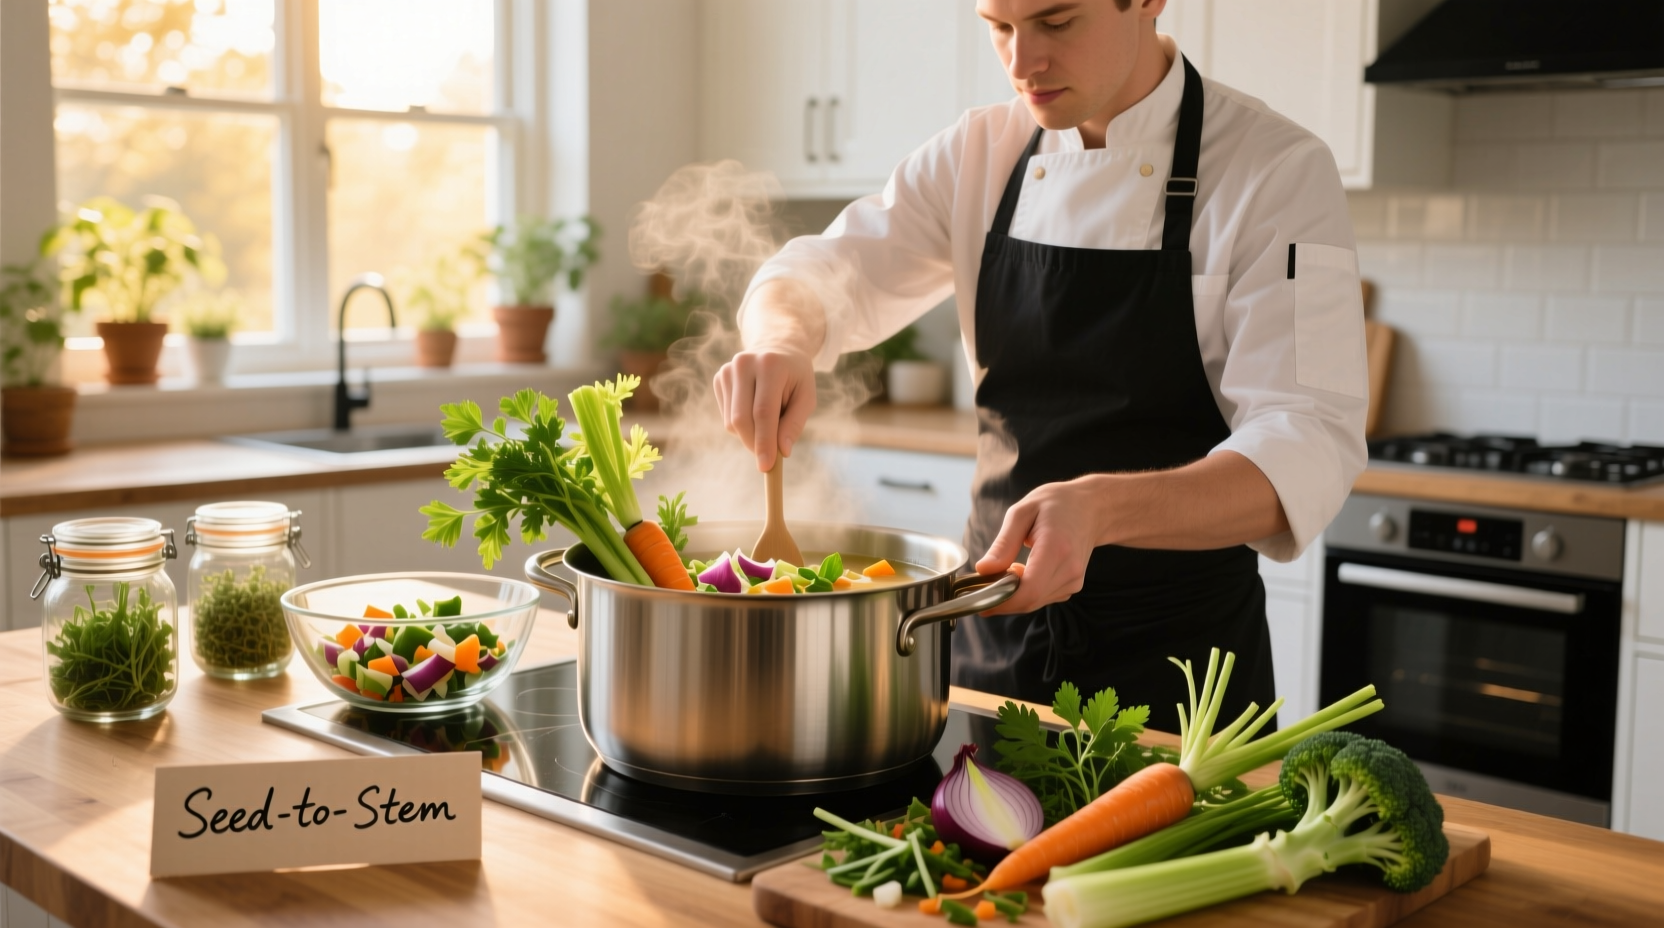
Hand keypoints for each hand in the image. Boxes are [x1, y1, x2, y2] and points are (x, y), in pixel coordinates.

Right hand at [713, 348, 817, 471]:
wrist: (777, 348)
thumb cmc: (796, 377)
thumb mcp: (806, 397)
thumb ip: (795, 424)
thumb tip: (782, 451)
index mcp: (770, 365)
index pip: (763, 412)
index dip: (764, 442)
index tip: (766, 467)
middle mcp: (743, 364)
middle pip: (741, 419)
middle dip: (754, 444)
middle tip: (767, 459)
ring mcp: (727, 370)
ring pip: (731, 422)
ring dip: (749, 435)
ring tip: (768, 421)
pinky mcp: (718, 378)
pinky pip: (726, 416)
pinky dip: (741, 425)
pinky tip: (754, 411)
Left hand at [974, 476, 1106, 614]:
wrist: (1092, 509)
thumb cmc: (1056, 505)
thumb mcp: (1022, 512)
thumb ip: (1003, 544)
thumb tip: (983, 570)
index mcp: (1056, 548)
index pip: (1029, 590)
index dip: (1002, 601)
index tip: (979, 599)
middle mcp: (1069, 570)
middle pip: (1029, 601)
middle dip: (1001, 599)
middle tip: (983, 583)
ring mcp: (1074, 580)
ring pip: (1033, 602)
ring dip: (1013, 595)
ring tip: (1005, 570)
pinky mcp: (1072, 586)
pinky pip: (1042, 598)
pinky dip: (1025, 592)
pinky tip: (1022, 573)